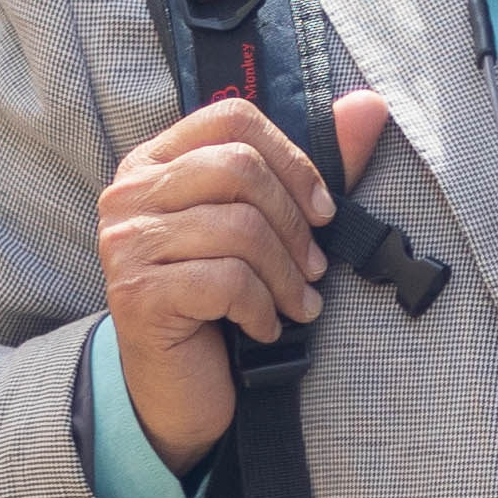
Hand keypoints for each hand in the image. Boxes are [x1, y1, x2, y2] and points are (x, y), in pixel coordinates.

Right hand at [98, 91, 393, 468]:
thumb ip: (306, 169)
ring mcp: (128, 243)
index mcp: (156, 162)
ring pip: (238, 228)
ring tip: (299, 304)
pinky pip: (226, 281)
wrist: (175, 389)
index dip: (292, 158)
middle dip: (294, 223)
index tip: (322, 208)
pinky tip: (265, 327)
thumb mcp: (262, 229)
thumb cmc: (219, 302)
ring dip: (286, 276)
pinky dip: (262, 308)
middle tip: (314, 267)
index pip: (232, 119)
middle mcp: (130, 194)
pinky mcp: (138, 294)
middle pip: (239, 168)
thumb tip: (369, 107)